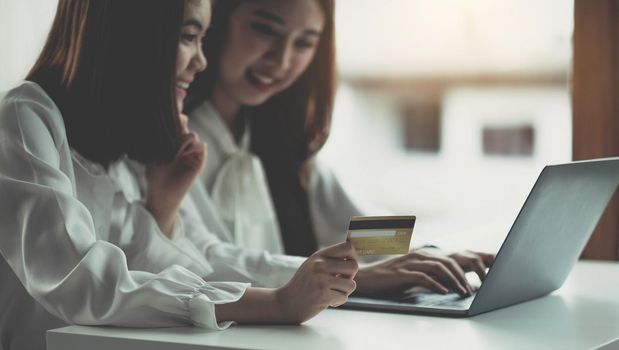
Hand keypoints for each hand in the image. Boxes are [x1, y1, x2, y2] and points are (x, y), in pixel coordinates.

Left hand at [145, 114, 205, 236]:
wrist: (161, 193)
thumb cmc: (156, 174)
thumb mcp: (154, 152)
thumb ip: (159, 137)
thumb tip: (168, 122)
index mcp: (174, 139)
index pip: (178, 120)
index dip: (175, 114)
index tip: (169, 111)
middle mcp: (185, 143)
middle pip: (185, 123)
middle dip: (177, 127)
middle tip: (169, 136)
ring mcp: (193, 152)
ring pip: (192, 135)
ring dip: (182, 141)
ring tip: (173, 152)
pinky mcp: (199, 160)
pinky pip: (201, 146)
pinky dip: (191, 148)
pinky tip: (181, 155)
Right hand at [274, 242, 358, 323]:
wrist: (286, 303)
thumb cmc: (302, 285)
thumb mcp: (312, 265)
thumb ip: (329, 260)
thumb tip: (353, 257)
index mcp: (319, 255)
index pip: (347, 247)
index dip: (353, 256)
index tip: (348, 266)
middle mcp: (320, 264)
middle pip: (353, 266)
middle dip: (350, 277)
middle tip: (340, 282)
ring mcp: (321, 279)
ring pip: (351, 284)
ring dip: (344, 292)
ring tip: (331, 293)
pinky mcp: (323, 294)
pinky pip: (344, 297)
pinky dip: (337, 301)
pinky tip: (326, 301)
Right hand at [354, 249, 493, 296]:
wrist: (365, 279)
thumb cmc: (390, 279)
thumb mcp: (413, 274)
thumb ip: (430, 274)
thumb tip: (451, 283)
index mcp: (423, 254)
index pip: (450, 257)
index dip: (466, 265)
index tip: (480, 274)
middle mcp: (418, 255)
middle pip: (448, 261)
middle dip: (464, 274)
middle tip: (474, 288)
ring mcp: (409, 263)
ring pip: (438, 268)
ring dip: (453, 281)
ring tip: (463, 292)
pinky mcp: (402, 273)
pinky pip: (423, 277)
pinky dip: (436, 284)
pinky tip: (444, 292)